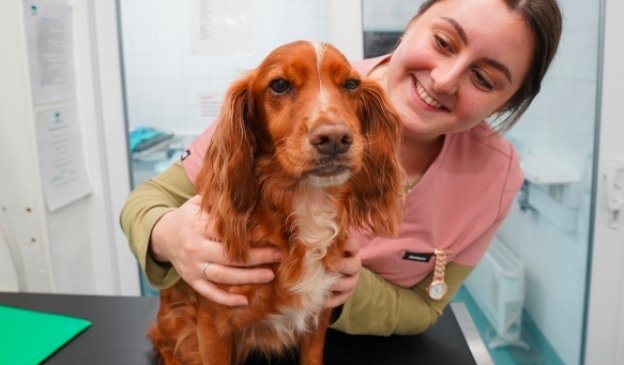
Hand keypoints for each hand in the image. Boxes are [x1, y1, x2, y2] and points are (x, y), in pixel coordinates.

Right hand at [150, 195, 281, 305]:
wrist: (162, 235)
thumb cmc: (188, 217)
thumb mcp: (198, 203)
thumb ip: (218, 202)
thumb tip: (247, 195)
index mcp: (198, 226)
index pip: (227, 233)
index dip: (249, 235)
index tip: (271, 235)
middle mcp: (195, 248)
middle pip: (229, 256)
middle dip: (256, 257)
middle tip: (278, 256)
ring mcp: (193, 267)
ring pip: (222, 275)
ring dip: (247, 277)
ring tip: (269, 276)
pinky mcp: (191, 280)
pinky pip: (209, 292)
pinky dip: (226, 299)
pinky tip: (244, 302)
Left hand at [324, 238, 361, 307]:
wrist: (324, 269)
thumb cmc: (320, 252)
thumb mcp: (321, 244)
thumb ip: (317, 240)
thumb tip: (304, 234)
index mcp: (350, 249)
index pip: (353, 245)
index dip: (345, 244)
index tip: (332, 244)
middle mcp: (354, 264)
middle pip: (353, 265)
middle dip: (341, 265)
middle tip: (328, 265)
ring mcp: (352, 281)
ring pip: (349, 284)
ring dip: (335, 284)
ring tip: (321, 284)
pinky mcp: (346, 295)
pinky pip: (340, 299)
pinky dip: (330, 300)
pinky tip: (318, 299)